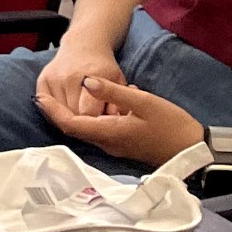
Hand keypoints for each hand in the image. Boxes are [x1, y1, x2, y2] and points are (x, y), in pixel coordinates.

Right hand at [32, 42, 127, 130]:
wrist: (83, 45)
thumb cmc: (104, 67)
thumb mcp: (118, 82)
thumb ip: (118, 104)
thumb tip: (112, 123)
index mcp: (91, 77)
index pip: (88, 113)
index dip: (95, 122)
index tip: (100, 122)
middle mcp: (69, 77)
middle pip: (73, 116)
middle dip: (82, 122)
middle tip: (91, 119)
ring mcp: (54, 78)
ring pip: (58, 114)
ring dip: (69, 117)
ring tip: (79, 112)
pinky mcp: (42, 80)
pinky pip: (46, 108)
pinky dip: (55, 112)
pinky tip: (66, 108)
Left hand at [50, 80, 203, 165]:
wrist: (192, 149)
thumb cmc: (170, 125)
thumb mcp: (142, 102)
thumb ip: (113, 92)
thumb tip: (85, 82)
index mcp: (108, 133)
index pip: (69, 124)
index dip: (52, 110)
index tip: (39, 95)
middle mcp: (107, 143)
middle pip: (75, 127)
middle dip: (59, 111)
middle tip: (47, 92)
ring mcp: (115, 145)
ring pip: (88, 127)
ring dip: (79, 111)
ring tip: (71, 91)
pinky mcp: (124, 143)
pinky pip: (103, 128)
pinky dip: (98, 113)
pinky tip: (109, 98)